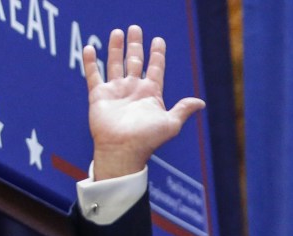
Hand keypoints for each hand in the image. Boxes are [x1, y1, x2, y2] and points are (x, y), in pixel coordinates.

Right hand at [83, 25, 205, 180]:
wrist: (123, 150)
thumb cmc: (147, 140)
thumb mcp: (171, 124)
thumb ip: (183, 109)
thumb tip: (201, 103)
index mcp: (150, 94)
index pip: (155, 69)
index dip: (157, 54)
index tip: (159, 40)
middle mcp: (133, 90)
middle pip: (135, 61)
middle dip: (136, 45)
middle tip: (136, 29)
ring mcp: (116, 91)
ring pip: (115, 64)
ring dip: (116, 48)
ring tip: (118, 32)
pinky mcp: (99, 96)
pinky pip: (93, 75)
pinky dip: (91, 62)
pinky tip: (91, 48)